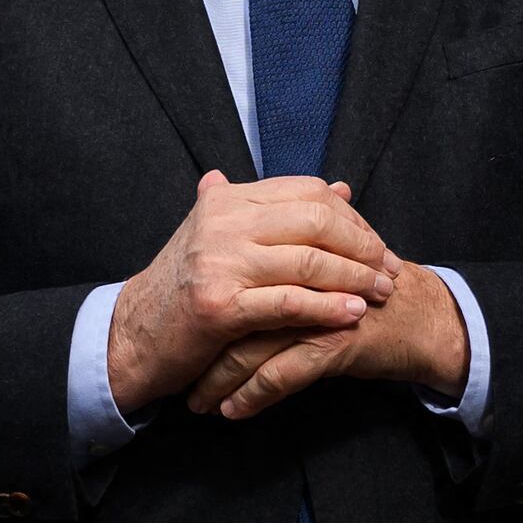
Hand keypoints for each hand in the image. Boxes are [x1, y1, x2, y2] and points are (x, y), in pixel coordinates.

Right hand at [105, 175, 397, 414]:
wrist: (134, 334)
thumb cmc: (185, 287)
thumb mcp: (224, 236)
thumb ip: (278, 211)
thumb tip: (340, 189)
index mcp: (227, 199)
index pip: (307, 193)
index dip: (351, 217)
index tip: (376, 244)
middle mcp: (223, 223)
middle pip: (316, 221)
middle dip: (362, 246)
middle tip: (389, 270)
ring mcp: (219, 263)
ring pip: (309, 262)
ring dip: (354, 279)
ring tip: (380, 294)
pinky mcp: (220, 305)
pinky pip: (289, 303)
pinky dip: (328, 309)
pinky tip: (353, 316)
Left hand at [191, 245, 468, 423]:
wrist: (424, 318)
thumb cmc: (370, 293)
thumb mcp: (326, 267)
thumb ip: (283, 259)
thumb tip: (237, 264)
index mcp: (295, 251)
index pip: (234, 275)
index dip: (204, 305)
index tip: (179, 334)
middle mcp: (302, 276)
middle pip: (235, 311)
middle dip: (202, 349)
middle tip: (177, 375)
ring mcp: (318, 310)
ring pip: (252, 346)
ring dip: (220, 380)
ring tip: (198, 402)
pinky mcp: (335, 343)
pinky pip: (282, 373)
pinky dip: (253, 396)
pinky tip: (233, 411)